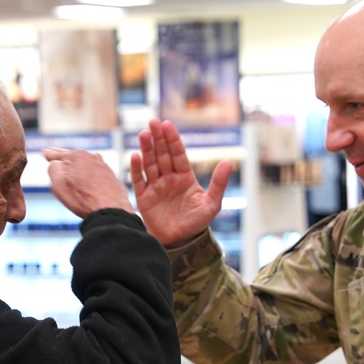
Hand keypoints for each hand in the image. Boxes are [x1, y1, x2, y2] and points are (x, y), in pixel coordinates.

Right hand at [45, 148, 134, 217]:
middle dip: (65, 161)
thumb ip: (53, 168)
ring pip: (86, 166)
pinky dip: (90, 177)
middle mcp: (92, 157)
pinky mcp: (112, 177)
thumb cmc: (82, 198)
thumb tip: (56, 163)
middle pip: (73, 158)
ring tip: (72, 175)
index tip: (45, 153)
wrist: (110, 210)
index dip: (50, 155)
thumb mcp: (58, 183)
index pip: (58, 154)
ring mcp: (104, 166)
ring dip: (79, 170)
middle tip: (55, 160)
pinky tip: (87, 184)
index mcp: (77, 155)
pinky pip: (96, 175)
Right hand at [130, 119, 230, 247]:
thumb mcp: (211, 203)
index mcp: (184, 177)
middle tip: (153, 122)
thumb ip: (218, 183)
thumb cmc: (197, 222)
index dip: (173, 140)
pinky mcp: (144, 198)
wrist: (181, 242)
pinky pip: (139, 181)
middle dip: (158, 138)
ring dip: (147, 149)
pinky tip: (136, 156)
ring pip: (150, 164)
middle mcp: (169, 178)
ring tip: (144, 134)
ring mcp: (155, 187)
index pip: (178, 154)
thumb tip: (228, 162)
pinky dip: (136, 169)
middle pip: (162, 155)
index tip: (168, 125)